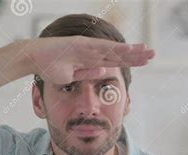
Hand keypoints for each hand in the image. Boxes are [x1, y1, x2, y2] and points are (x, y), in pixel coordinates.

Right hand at [25, 36, 154, 84]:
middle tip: (153, 54)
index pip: (114, 61)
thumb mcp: (72, 76)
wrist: (34, 58)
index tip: (144, 62)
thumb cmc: (50, 68)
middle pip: (118, 54)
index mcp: (90, 59)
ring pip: (113, 50)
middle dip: (136, 55)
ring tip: (147, 51)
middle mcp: (92, 52)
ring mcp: (88, 47)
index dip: (129, 61)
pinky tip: (129, 48)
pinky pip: (101, 48)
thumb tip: (104, 72)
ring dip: (130, 51)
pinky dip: (115, 48)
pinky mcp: (81, 45)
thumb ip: (88, 73)